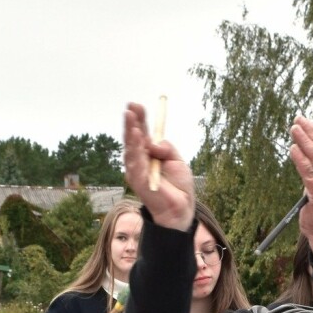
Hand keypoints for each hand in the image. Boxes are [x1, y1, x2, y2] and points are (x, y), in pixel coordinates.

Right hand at [122, 102, 194, 229]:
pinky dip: (135, 149)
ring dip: (131, 132)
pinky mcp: (138, 180)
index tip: (137, 105)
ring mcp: (137, 170)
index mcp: (149, 154)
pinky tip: (136, 136)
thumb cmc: (179, 186)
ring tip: (131, 117)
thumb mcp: (177, 160)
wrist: (181, 208)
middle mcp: (140, 160)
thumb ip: (166, 148)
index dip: (139, 119)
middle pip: (133, 138)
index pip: (142, 133)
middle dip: (132, 122)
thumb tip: (154, 142)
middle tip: (131, 107)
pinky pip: (136, 162)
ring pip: (131, 148)